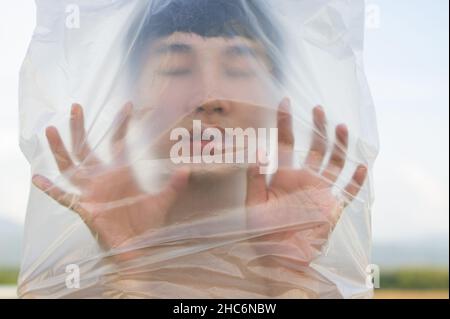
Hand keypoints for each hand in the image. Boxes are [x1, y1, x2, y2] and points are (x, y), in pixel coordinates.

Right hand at [32, 103, 189, 258]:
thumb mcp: (163, 201)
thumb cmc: (147, 222)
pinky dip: (51, 189)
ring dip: (60, 149)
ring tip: (50, 129)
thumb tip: (186, 170)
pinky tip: (37, 178)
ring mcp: (92, 191)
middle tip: (76, 107)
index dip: (122, 124)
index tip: (127, 104)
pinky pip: (64, 197)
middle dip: (80, 128)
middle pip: (87, 148)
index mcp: (121, 172)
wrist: (139, 245)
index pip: (118, 142)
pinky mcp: (86, 208)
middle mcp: (103, 178)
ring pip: (71, 166)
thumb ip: (173, 186)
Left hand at [245, 98, 367, 264]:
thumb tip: (255, 151)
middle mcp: (304, 178)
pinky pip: (349, 192)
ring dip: (339, 146)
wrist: (279, 256)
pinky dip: (356, 181)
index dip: (285, 123)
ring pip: (334, 163)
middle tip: (318, 109)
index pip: (285, 143)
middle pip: (314, 148)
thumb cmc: (262, 231)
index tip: (285, 102)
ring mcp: (320, 191)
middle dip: (317, 128)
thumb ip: (254, 178)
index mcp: (283, 175)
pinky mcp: (333, 207)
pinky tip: (361, 166)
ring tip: (341, 126)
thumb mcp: (253, 203)